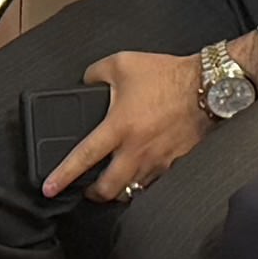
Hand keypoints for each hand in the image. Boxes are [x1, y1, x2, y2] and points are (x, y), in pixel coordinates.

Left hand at [43, 46, 212, 205]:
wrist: (208, 87)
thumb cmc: (167, 76)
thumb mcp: (122, 63)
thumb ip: (95, 74)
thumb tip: (85, 83)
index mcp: (119, 127)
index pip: (84, 157)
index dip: (63, 176)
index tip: (49, 189)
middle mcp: (136, 150)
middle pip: (108, 189)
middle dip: (93, 195)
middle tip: (87, 189)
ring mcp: (156, 161)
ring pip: (131, 190)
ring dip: (118, 190)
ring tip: (111, 181)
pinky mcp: (174, 164)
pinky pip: (153, 182)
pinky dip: (141, 182)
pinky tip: (138, 172)